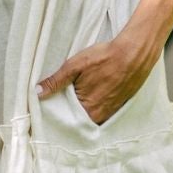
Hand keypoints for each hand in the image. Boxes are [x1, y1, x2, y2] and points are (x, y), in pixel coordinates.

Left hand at [36, 27, 153, 126]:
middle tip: (63, 102)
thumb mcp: (75, 65)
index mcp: (87, 108)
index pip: (67, 119)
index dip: (59, 113)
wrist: (134, 52)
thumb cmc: (104, 57)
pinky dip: (96, 107)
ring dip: (84, 110)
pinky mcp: (120, 104)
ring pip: (92, 116)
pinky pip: (104, 112)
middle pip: (80, 119)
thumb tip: (38, 92)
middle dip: (70, 113)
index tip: (51, 108)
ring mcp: (112, 110)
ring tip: (78, 97)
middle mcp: (100, 114)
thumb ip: (56, 81)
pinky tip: (93, 95)